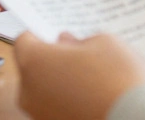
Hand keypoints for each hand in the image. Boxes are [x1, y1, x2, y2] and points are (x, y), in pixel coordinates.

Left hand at [15, 32, 144, 119]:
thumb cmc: (119, 80)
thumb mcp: (105, 43)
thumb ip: (80, 41)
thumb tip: (68, 44)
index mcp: (34, 62)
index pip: (24, 41)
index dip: (40, 35)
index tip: (53, 34)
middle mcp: (29, 92)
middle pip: (34, 68)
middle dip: (53, 60)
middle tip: (79, 54)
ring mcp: (40, 115)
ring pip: (45, 92)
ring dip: (62, 83)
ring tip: (94, 79)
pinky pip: (57, 109)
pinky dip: (71, 102)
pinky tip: (95, 98)